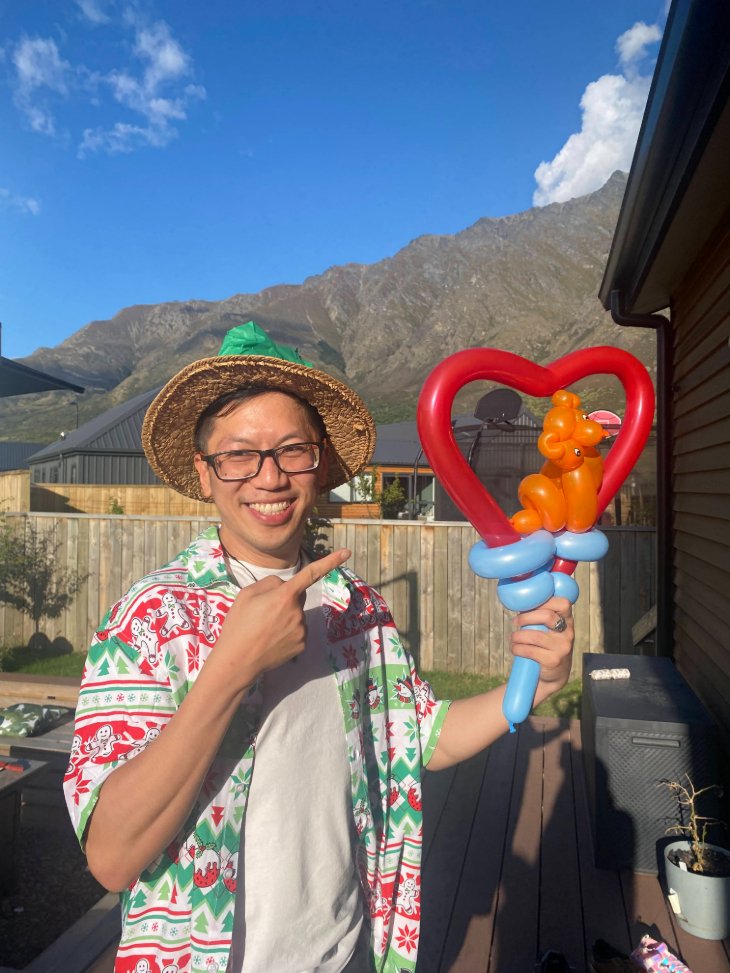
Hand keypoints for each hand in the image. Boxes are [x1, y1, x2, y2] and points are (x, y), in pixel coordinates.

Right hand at [214, 548, 350, 685]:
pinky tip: (272, 639)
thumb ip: (270, 583)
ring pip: (297, 615)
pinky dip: (288, 632)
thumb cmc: (239, 625)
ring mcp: (302, 630)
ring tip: (264, 629)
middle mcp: (298, 612)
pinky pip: (298, 630)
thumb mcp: (247, 594)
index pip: (311, 573)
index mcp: (285, 595)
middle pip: (298, 597)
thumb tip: (285, 585)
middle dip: (287, 599)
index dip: (330, 561)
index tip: (347, 552)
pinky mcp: (302, 645)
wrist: (237, 661)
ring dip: (286, 617)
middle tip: (264, 611)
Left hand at [510, 596, 573, 700]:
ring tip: (513, 638)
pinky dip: (517, 648)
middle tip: (515, 622)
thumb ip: (541, 616)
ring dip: (518, 636)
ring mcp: (562, 647)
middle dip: (525, 617)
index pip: (563, 603)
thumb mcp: (550, 630)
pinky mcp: (553, 660)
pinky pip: (530, 650)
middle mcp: (568, 633)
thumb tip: (520, 601)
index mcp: (568, 621)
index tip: (529, 606)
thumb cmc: (546, 646)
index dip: (545, 601)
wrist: (553, 676)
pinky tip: (515, 649)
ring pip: (535, 635)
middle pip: (547, 616)